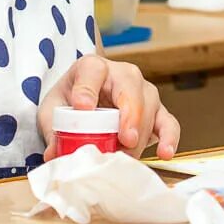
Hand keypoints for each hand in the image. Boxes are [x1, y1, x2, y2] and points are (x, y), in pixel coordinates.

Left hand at [39, 55, 180, 160]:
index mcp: (92, 68)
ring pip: (150, 106)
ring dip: (141, 134)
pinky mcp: (156, 111)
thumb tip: (54, 154)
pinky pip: (168, 122)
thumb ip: (53, 130)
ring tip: (128, 156)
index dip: (87, 88)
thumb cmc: (70, 101)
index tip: (82, 107)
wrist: (86, 100)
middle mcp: (122, 73)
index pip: (92, 70)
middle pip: (130, 87)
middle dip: (129, 114)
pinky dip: (170, 138)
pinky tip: (165, 153)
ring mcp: (142, 91)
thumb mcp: (54, 110)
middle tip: (124, 139)